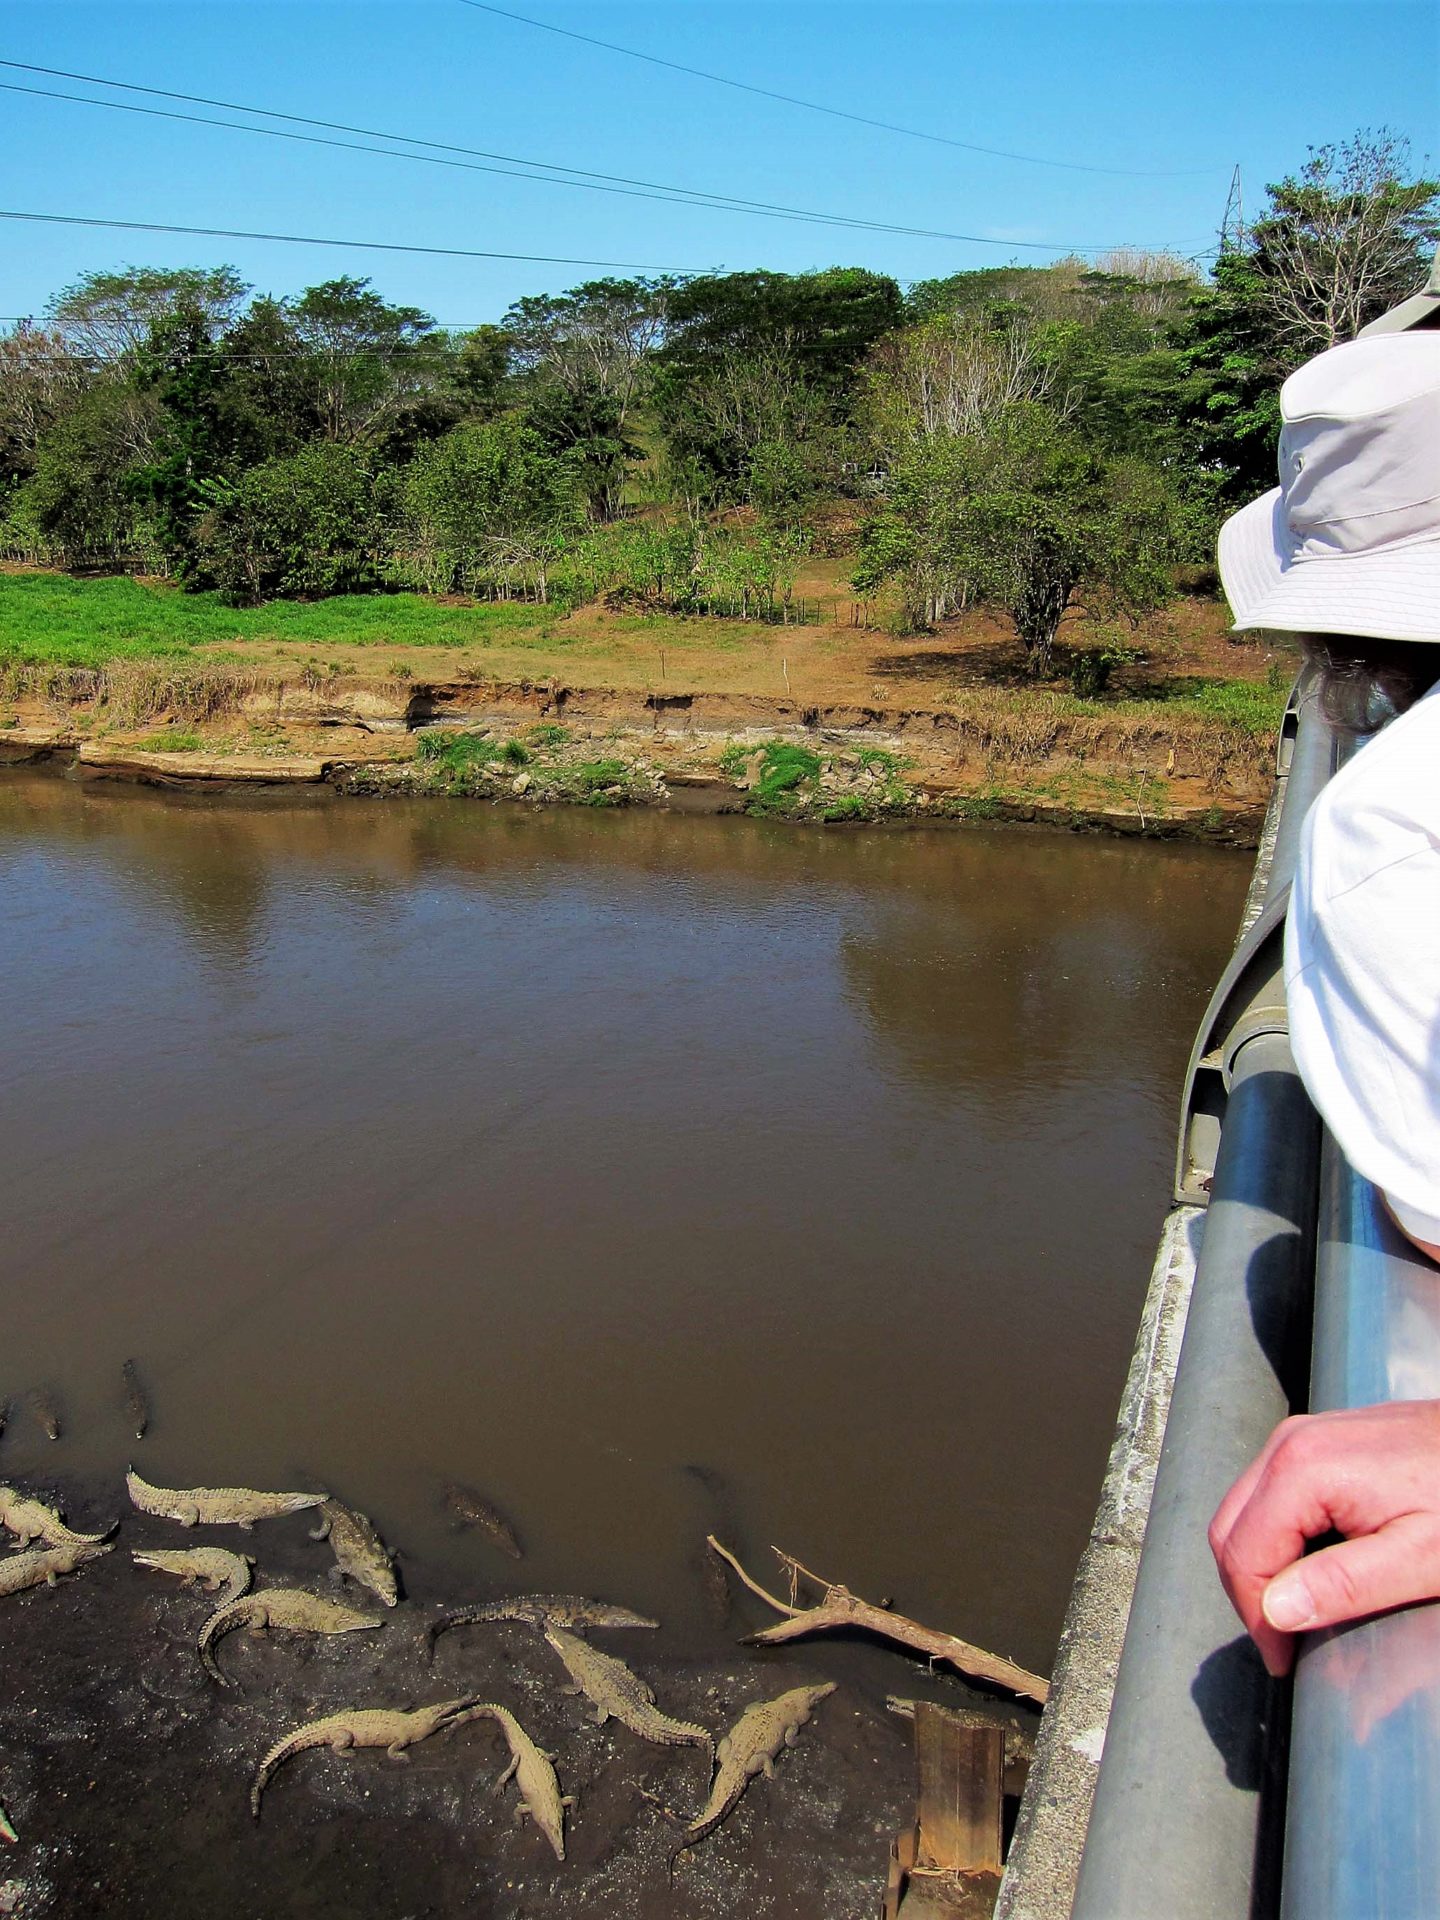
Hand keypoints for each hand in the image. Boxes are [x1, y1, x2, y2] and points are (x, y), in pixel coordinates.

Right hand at [1209, 1401, 1439, 1675]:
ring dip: (1259, 1565)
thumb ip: (1344, 1584)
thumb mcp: (1420, 1557)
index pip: (1243, 1554)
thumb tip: (1276, 1611)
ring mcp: (1299, 1437)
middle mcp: (1288, 1443)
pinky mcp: (1314, 1441)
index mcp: (1303, 1469)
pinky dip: (1276, 1537)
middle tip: (1282, 1643)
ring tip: (1298, 1611)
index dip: (1256, 1616)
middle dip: (1248, 1592)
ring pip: (1244, 1511)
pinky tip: (1313, 1567)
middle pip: (1229, 1529)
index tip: (1284, 1659)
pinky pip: (1269, 1494)